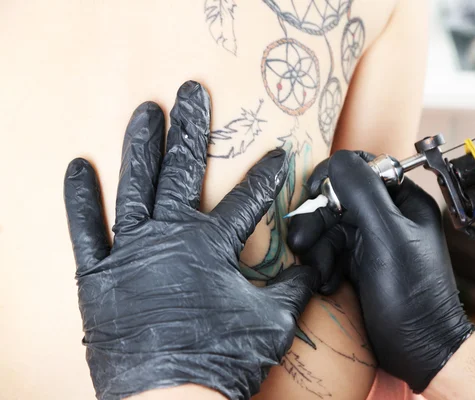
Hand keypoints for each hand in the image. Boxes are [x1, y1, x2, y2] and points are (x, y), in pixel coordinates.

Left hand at [64, 81, 318, 399]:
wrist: (171, 399)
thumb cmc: (223, 359)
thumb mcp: (272, 321)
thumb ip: (293, 286)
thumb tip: (314, 269)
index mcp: (211, 246)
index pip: (248, 197)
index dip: (267, 173)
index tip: (278, 152)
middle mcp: (169, 237)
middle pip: (182, 171)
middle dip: (190, 129)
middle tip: (191, 92)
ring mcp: (130, 253)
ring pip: (134, 186)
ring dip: (139, 146)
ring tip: (144, 111)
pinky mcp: (98, 275)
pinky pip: (84, 230)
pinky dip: (79, 199)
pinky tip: (77, 166)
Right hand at [287, 150, 474, 392]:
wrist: (418, 350)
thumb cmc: (412, 295)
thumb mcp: (387, 236)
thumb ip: (363, 193)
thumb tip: (338, 160)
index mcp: (403, 202)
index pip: (363, 170)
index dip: (334, 179)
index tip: (314, 193)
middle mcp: (387, 217)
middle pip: (339, 201)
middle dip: (318, 221)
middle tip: (301, 242)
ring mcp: (372, 241)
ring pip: (330, 227)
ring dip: (318, 248)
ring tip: (319, 271)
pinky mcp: (359, 264)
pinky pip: (331, 251)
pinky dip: (324, 265)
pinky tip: (327, 283)